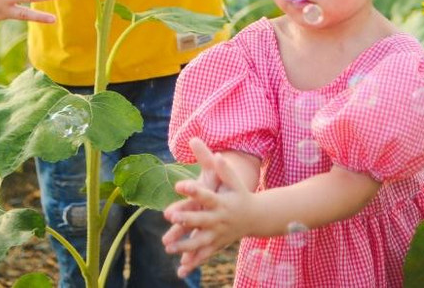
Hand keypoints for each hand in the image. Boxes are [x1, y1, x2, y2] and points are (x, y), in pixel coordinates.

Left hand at [162, 138, 256, 277]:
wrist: (255, 217)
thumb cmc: (240, 195)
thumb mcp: (234, 181)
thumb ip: (224, 169)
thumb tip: (216, 153)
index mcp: (222, 202)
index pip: (206, 195)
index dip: (193, 190)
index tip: (179, 184)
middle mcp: (220, 219)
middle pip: (201, 220)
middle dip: (187, 219)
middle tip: (171, 216)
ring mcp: (219, 234)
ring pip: (201, 242)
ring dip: (185, 246)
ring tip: (168, 247)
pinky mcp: (217, 245)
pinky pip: (204, 255)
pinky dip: (193, 263)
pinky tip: (180, 271)